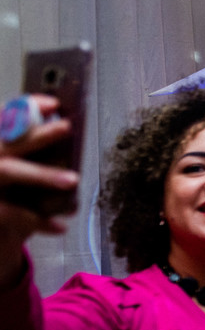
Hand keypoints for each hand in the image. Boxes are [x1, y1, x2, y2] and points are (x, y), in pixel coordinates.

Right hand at [0, 95, 78, 284]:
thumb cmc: (11, 191)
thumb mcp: (17, 163)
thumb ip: (30, 148)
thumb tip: (64, 127)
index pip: (3, 118)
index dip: (25, 107)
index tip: (53, 103)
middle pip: (7, 142)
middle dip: (36, 133)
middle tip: (67, 127)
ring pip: (9, 171)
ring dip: (41, 174)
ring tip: (72, 179)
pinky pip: (12, 213)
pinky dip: (38, 220)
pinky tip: (60, 225)